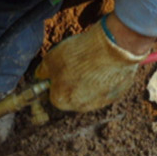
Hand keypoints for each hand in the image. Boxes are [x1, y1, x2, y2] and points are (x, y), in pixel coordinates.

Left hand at [35, 13, 152, 111]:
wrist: (114, 48)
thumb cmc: (79, 54)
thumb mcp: (51, 58)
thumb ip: (43, 70)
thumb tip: (40, 75)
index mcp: (60, 101)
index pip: (53, 93)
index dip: (56, 79)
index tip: (60, 68)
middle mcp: (79, 107)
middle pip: (72, 95)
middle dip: (73, 81)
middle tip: (77, 64)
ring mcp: (99, 103)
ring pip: (90, 93)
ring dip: (89, 81)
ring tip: (92, 63)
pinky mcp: (116, 95)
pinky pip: (106, 89)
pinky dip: (105, 79)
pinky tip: (105, 65)